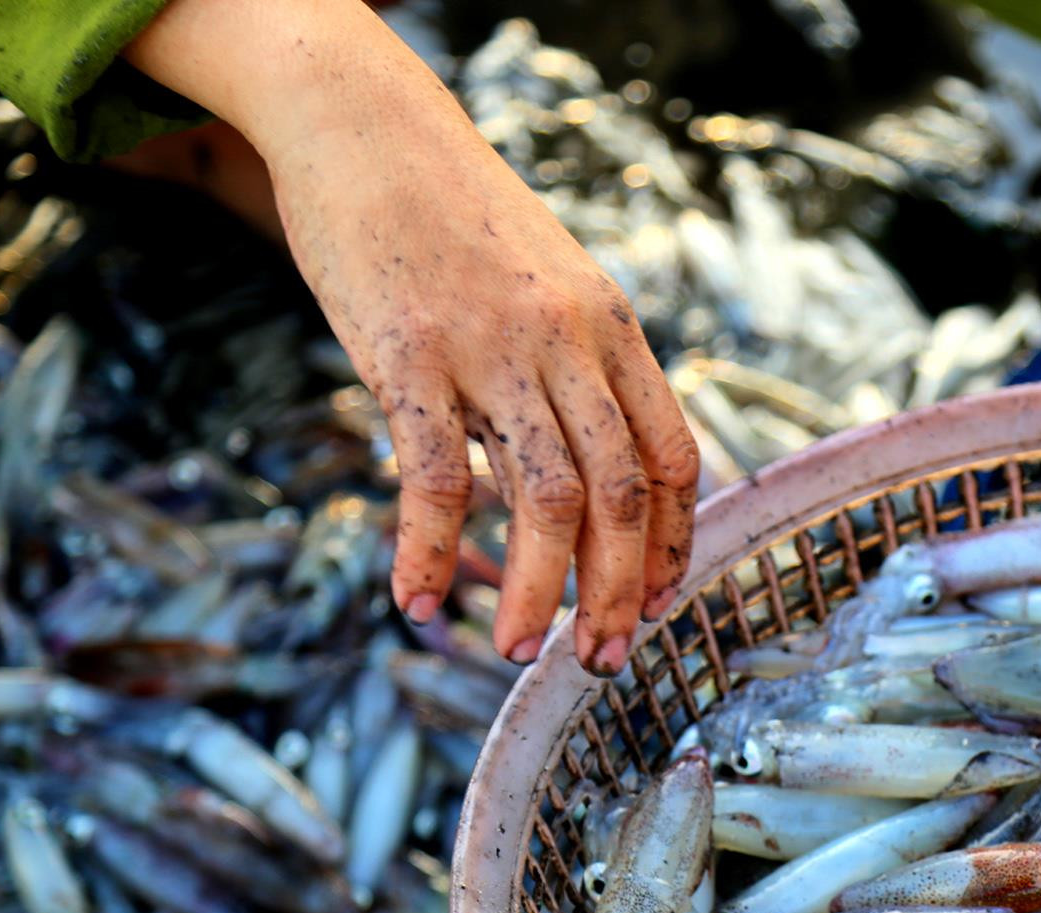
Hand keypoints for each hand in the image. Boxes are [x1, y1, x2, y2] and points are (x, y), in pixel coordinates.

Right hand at [128, 0, 696, 675]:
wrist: (366, 123)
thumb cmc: (454, 215)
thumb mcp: (549, 281)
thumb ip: (578, 363)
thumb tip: (591, 459)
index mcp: (612, 330)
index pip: (674, 457)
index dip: (673, 543)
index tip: (654, 603)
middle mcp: (568, 344)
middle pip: (624, 495)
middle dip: (617, 592)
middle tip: (599, 660)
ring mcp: (492, 349)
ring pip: (546, 499)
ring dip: (540, 592)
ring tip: (516, 654)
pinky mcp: (408, 355)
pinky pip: (437, 477)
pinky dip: (431, 552)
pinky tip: (420, 602)